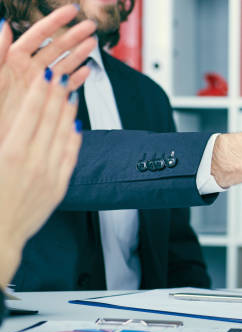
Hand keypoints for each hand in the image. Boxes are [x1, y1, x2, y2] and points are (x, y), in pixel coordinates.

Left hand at [0, 4, 96, 140]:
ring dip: (79, 54)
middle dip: (74, 35)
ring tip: (93, 44)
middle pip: (55, 47)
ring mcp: (38, 85)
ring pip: (63, 64)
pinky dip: (76, 79)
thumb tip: (4, 25)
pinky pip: (64, 86)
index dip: (56, 21)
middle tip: (91, 27)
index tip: (72, 11)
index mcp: (12, 59)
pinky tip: (87, 71)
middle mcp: (27, 70)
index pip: (38, 35)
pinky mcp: (46, 100)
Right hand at [0, 8, 86, 286]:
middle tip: (61, 75)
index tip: (45, 73)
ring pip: (64, 135)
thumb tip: (14, 116)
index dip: (40, 90)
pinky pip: (70, 156)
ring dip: (68, 112)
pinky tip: (76, 125)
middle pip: (50, 120)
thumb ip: (1, 126)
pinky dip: (74, 137)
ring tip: (70, 94)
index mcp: (10, 153)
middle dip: (56, 94)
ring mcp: (50, 175)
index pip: (30, 113)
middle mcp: (35, 162)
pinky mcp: (59, 188)